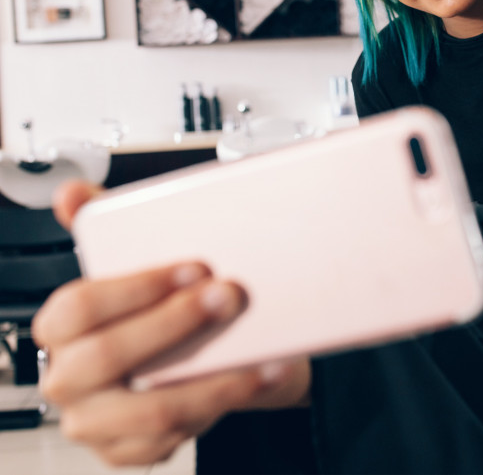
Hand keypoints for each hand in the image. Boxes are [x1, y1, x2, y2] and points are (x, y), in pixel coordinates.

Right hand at [32, 181, 310, 466]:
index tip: (195, 266)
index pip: (80, 305)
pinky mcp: (131, 450)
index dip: (139, 285)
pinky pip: (175, 438)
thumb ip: (106, 225)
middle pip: (109, 355)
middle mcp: (69, 376)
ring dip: (212, 381)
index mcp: (61, 327)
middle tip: (231, 297)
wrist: (196, 360)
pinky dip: (222, 408)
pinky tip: (258, 379)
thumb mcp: (137, 264)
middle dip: (176, 325)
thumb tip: (73, 193)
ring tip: (261, 355)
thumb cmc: (163, 308)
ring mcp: (97, 420)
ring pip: (150, 409)